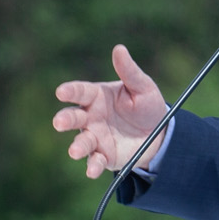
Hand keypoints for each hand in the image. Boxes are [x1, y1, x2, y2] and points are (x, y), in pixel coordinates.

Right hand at [53, 45, 169, 178]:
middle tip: (59, 122)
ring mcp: (95, 137)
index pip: (80, 92)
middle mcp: (91, 117)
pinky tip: (92, 170)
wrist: (159, 134)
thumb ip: (129, 71)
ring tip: (74, 151)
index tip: (61, 91)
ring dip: (77, 146)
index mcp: (96, 96)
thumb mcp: (142, 87)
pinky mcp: (103, 155)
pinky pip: (95, 161)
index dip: (70, 91)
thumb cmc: (146, 105)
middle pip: (73, 117)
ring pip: (81, 141)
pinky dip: (93, 166)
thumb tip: (119, 49)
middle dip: (65, 119)